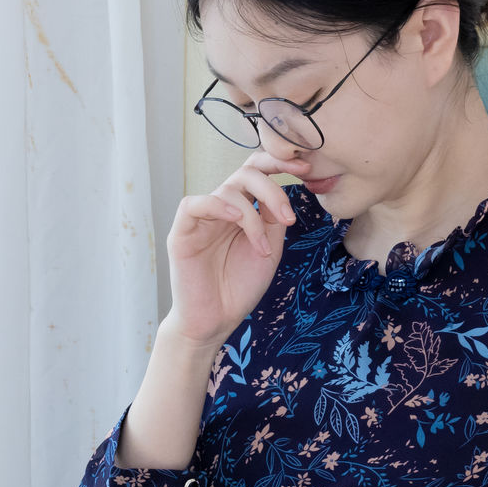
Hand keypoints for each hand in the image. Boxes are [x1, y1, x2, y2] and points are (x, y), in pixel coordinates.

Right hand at [168, 151, 301, 348]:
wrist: (215, 322)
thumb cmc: (239, 288)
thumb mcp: (269, 249)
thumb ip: (273, 219)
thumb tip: (281, 192)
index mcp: (241, 210)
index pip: (256, 172)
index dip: (279, 164)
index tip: (306, 170)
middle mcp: (220, 209)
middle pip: (244, 173)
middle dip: (272, 188)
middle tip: (287, 217)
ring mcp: (200, 220)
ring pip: (227, 190)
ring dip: (252, 217)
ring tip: (262, 247)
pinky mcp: (181, 234)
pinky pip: (193, 205)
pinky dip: (216, 205)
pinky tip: (235, 218)